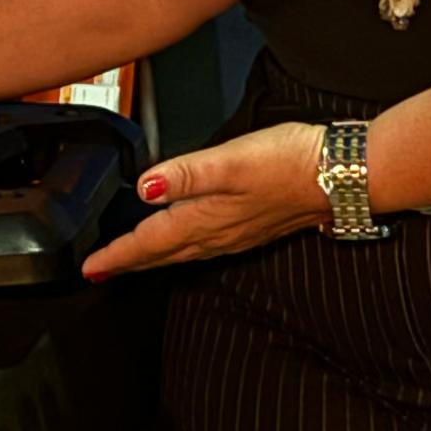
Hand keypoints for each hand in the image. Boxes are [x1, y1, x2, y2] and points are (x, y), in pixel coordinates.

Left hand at [83, 121, 328, 277]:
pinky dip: (181, 248)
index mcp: (203, 219)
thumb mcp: (230, 161)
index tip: (89, 268)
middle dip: (128, 263)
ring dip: (153, 258)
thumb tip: (144, 187)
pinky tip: (184, 239)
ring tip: (131, 259)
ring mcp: (235, 234)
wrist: (342, 175)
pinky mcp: (251, 227)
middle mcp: (216, 234)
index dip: (115, 256)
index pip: (146, 243)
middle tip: (100, 270)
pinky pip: (204, 246)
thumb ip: (184, 174)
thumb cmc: (290, 163)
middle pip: (160, 254)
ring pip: (181, 252)